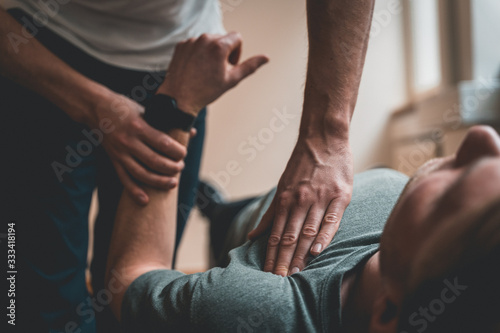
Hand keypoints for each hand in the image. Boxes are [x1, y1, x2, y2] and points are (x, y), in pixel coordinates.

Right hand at [89, 94, 187, 204]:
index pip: (163, 143)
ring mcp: (120, 152)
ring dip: (158, 181)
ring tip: (172, 183)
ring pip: (141, 173)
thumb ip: (167, 123)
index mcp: (138, 126)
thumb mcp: (145, 110)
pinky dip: (134, 191)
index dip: (176, 151)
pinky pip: (124, 178)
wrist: (94, 108)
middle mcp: (128, 141)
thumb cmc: (124, 107)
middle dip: (171, 167)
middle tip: (180, 167)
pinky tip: (145, 200)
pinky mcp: (114, 159)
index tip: (183, 153)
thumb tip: (192, 132)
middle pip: (154, 161)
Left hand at [157, 32, 268, 115]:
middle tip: (218, 71)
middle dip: (224, 52)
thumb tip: (267, 58)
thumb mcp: (232, 80)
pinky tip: (195, 69)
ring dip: (211, 52)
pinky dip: (198, 53)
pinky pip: (195, 44)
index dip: (237, 52)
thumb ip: (250, 66)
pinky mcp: (181, 45)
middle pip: (223, 38)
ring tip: (205, 71)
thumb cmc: (207, 91)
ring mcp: (191, 41)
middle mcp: (204, 39)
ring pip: (209, 41)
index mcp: (219, 46)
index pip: (237, 37)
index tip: (229, 66)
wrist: (180, 99)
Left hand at [248, 137, 352, 276]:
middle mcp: (300, 200)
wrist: (324, 138)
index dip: (271, 256)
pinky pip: (331, 219)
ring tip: (295, 274)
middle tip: (278, 282)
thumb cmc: (302, 165)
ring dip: (300, 254)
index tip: (268, 275)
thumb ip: (270, 213)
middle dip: (283, 261)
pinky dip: (324, 236)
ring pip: (308, 231)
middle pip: (290, 237)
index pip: (276, 235)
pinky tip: (317, 251)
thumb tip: (252, 235)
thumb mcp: (282, 187)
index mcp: (285, 200)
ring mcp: (320, 197)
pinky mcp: (340, 195)